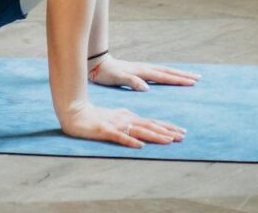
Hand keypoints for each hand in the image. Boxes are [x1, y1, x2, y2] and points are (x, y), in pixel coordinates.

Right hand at [60, 101, 185, 148]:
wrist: (74, 112)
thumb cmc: (95, 117)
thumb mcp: (115, 118)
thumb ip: (129, 123)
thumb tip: (142, 133)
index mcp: (128, 116)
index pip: (151, 122)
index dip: (167, 127)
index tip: (181, 132)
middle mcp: (125, 119)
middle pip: (149, 126)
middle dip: (167, 131)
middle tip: (183, 136)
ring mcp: (116, 125)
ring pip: (139, 131)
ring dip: (155, 135)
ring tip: (168, 140)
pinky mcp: (105, 130)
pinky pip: (119, 137)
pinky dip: (130, 141)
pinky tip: (139, 146)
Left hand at [89, 55, 201, 90]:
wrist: (98, 63)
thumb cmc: (107, 73)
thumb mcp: (118, 78)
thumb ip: (131, 82)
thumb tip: (147, 88)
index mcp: (142, 72)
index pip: (164, 76)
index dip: (178, 80)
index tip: (192, 82)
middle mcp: (145, 69)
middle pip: (168, 72)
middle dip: (183, 75)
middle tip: (198, 78)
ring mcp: (142, 69)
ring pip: (164, 71)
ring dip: (177, 74)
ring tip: (189, 76)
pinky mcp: (139, 71)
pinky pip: (158, 72)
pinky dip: (167, 74)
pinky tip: (169, 77)